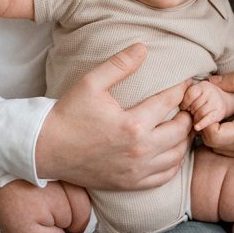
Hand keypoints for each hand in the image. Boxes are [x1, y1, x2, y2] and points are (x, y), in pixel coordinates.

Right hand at [36, 44, 193, 190]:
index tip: (186, 82)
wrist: (46, 149)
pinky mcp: (130, 184)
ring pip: (177, 156)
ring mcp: (136, 171)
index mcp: (132, 124)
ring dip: (184, 139)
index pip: (169, 102)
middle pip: (180, 131)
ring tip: (181, 124)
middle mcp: (139, 151)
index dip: (181, 89)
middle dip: (187, 114)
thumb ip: (119, 64)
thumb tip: (143, 47)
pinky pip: (164, 177)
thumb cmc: (68, 114)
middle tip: (187, 103)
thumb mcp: (91, 83)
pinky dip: (173, 163)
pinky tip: (171, 149)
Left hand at [181, 78, 228, 131]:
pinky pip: (208, 119)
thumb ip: (188, 94)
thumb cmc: (205, 97)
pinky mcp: (220, 112)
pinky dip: (202, 124)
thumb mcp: (197, 91)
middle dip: (191, 111)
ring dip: (195, 118)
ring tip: (195, 118)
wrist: (224, 100)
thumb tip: (175, 102)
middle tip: (191, 113)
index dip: (185, 103)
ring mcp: (216, 101)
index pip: (190, 94)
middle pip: (195, 105)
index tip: (184, 107)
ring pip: (200, 113)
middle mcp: (211, 91)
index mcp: (203, 85)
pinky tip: (197, 127)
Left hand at [200, 73, 233, 161]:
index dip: (206, 123)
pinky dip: (227, 142)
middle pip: (214, 146)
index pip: (215, 136)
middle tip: (211, 111)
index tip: (209, 109)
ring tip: (222, 117)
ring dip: (216, 136)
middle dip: (207, 128)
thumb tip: (213, 82)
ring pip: (222, 151)